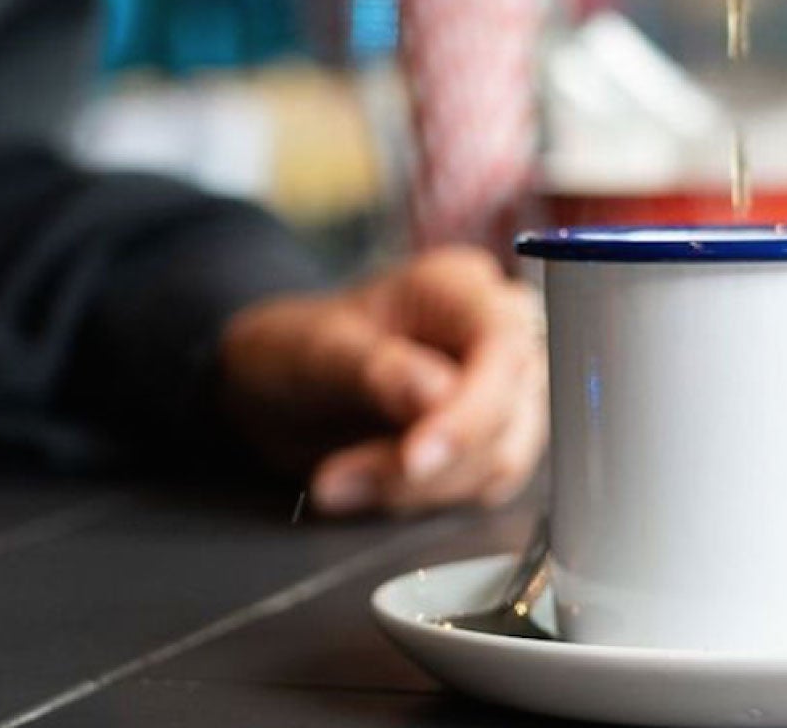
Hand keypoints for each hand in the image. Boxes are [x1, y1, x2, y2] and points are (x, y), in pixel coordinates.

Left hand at [217, 245, 545, 517]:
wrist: (280, 389)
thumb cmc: (298, 349)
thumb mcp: (317, 350)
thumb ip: (379, 369)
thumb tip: (440, 394)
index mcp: (460, 287)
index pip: (502, 347)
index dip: (470, 410)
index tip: (415, 459)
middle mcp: (496, 331)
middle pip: (506, 410)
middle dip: (429, 460)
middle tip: (340, 479)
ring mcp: (503, 387)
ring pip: (499, 459)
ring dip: (419, 488)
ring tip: (341, 482)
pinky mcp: (493, 439)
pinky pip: (482, 487)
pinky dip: (422, 500)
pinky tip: (365, 486)